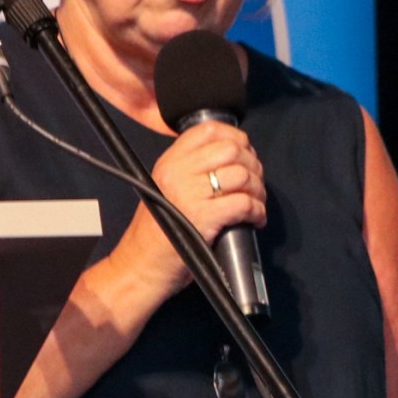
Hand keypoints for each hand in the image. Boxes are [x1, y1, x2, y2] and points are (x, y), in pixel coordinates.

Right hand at [109, 121, 267, 299]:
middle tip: (255, 183)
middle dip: (252, 165)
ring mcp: (189, 194)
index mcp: (169, 162)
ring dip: (258, 190)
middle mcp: (178, 173)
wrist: (140, 267)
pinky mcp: (203, 218)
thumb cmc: (158, 234)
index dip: (236, 137)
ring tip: (257, 202)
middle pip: (231, 149)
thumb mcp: (165, 189)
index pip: (209, 130)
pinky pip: (243, 203)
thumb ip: (190, 171)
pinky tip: (256, 219)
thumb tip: (234, 159)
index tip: (245, 153)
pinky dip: (257, 211)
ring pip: (241, 175)